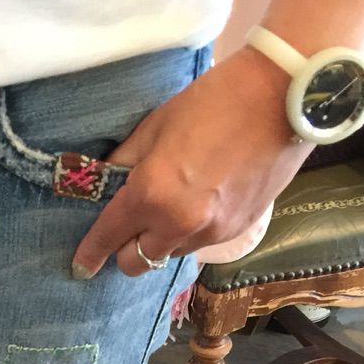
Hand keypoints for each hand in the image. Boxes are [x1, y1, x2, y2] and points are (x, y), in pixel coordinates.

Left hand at [72, 46, 312, 279]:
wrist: (283, 96)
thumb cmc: (213, 101)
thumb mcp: (155, 126)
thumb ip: (125, 162)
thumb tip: (103, 184)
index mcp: (151, 195)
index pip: (108, 237)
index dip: (90, 254)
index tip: (80, 266)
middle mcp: (178, 224)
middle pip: (136, 263)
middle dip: (126, 249)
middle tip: (129, 224)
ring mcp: (210, 232)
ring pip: (168, 255)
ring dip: (160, 239)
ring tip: (172, 204)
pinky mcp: (236, 231)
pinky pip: (197, 244)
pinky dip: (189, 232)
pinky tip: (200, 200)